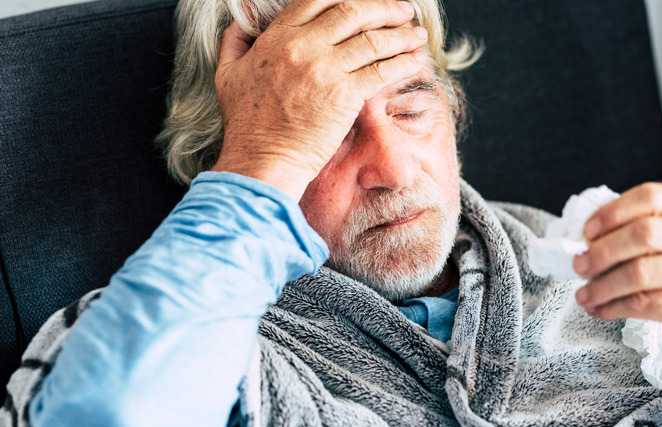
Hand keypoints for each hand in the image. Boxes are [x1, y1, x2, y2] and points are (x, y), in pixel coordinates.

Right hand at [211, 0, 428, 199]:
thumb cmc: (246, 124)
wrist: (262, 160)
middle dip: (385, 7)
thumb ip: (235, 42)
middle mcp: (303, 46)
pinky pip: (382, 70)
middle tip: (404, 10)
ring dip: (402, 34)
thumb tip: (239, 21)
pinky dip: (403, 63)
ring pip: (373, 39)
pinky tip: (415, 61)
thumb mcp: (228, 74)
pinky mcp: (344, 95)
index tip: (369, 0)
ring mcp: (325, 70)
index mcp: (277, 37)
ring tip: (418, 35)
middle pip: (353, 10)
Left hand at [571, 182, 661, 366]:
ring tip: (584, 294)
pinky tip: (599, 309)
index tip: (587, 231)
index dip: (612, 212)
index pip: (651, 196)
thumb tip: (584, 240)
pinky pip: (643, 303)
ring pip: (640, 272)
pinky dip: (612, 307)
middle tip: (579, 264)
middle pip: (644, 233)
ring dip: (602, 285)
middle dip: (602, 250)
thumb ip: (636, 235)